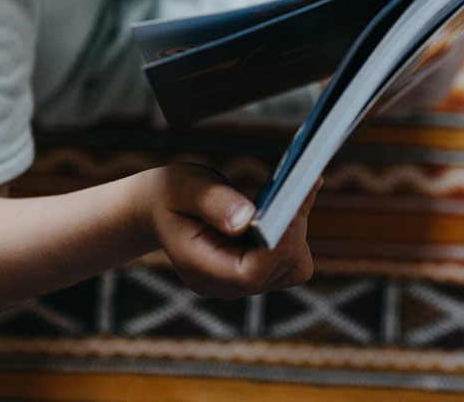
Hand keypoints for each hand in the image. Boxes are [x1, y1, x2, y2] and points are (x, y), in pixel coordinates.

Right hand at [148, 162, 317, 297]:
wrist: (159, 208)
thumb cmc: (169, 195)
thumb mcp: (184, 188)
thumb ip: (214, 203)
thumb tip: (247, 218)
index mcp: (201, 271)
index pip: (251, 274)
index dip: (278, 243)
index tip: (293, 203)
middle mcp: (225, 285)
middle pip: (279, 268)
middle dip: (294, 226)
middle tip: (304, 180)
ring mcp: (242, 281)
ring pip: (292, 265)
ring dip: (298, 227)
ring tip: (300, 185)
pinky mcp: (256, 267)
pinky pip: (289, 255)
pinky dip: (295, 226)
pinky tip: (295, 194)